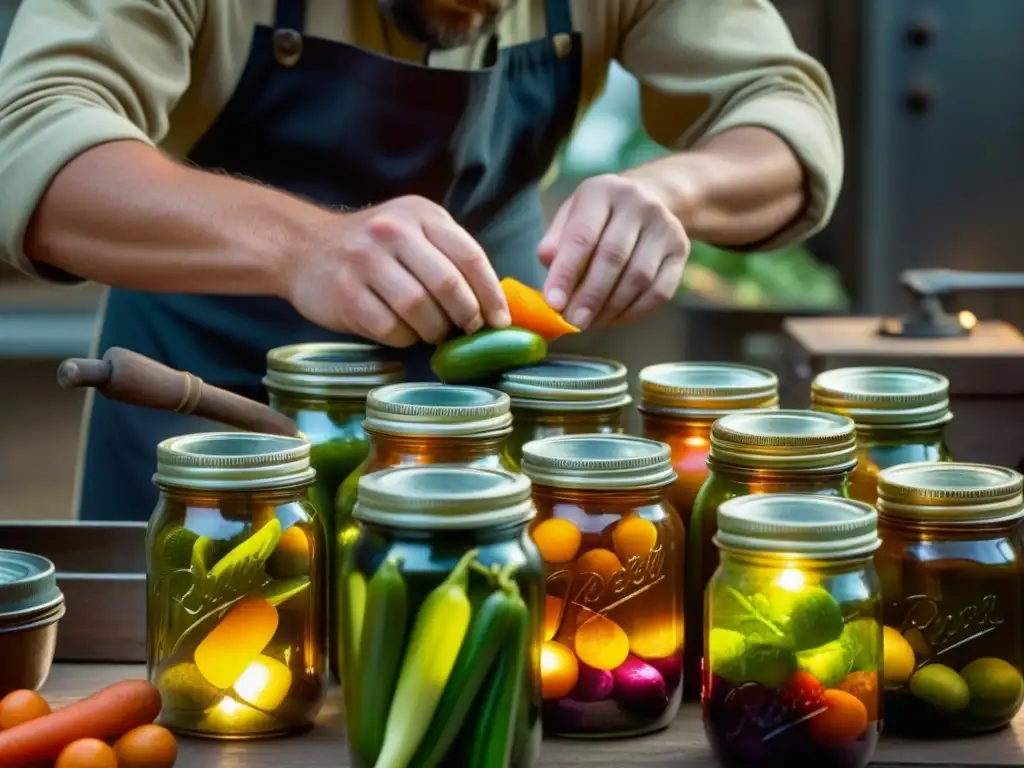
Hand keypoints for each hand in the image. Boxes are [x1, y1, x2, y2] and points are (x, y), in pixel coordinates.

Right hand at [286, 196, 509, 346]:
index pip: (469, 256)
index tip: (499, 321)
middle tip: (467, 331)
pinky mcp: (344, 292)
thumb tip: (495, 305)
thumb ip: (451, 257)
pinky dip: (404, 338)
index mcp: (420, 214)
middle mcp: (392, 231)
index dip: (491, 294)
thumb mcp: (415, 233)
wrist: (305, 247)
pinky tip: (403, 333)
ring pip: (419, 310)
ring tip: (434, 333)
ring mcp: (365, 260)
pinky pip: (389, 328)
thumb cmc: (375, 249)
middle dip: (466, 317)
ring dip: (435, 331)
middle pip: (448, 285)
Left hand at [538, 173, 690, 329]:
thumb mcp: (570, 218)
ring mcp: (665, 225)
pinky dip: (634, 312)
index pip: (582, 236)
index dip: (566, 273)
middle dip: (590, 296)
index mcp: (602, 191)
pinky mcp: (681, 248)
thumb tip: (550, 280)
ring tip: (590, 323)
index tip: (554, 304)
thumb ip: (555, 246)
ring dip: (612, 308)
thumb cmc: (598, 218)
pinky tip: (614, 319)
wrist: (650, 199)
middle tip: (573, 323)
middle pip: (613, 257)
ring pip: (638, 278)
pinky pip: (659, 291)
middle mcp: (638, 202)